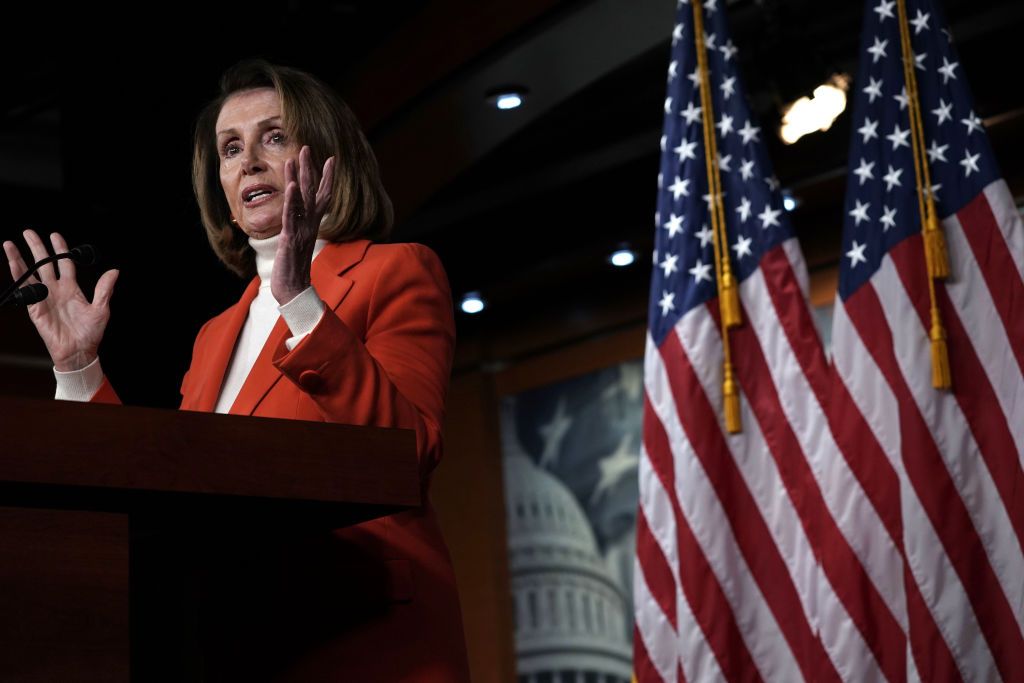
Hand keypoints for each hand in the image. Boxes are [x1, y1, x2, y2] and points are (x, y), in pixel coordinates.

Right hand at [3, 230, 118, 370]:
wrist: (79, 351)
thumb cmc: (91, 333)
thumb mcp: (102, 309)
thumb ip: (105, 289)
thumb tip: (114, 271)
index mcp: (72, 288)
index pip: (64, 263)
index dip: (60, 249)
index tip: (55, 235)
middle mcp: (56, 290)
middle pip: (44, 263)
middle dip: (37, 247)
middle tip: (29, 232)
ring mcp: (44, 297)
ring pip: (30, 273)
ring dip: (20, 258)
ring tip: (10, 243)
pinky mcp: (35, 307)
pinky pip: (24, 288)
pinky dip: (18, 275)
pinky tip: (12, 262)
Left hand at [272, 146, 334, 304]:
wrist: (294, 291)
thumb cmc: (295, 270)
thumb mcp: (299, 245)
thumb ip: (302, 230)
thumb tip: (300, 222)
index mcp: (312, 225)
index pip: (322, 197)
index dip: (326, 177)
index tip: (330, 158)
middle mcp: (310, 225)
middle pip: (313, 192)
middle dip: (311, 169)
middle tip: (308, 148)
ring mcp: (302, 230)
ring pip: (302, 199)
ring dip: (298, 177)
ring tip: (295, 158)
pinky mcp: (291, 238)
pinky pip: (292, 216)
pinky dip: (291, 200)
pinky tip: (290, 185)